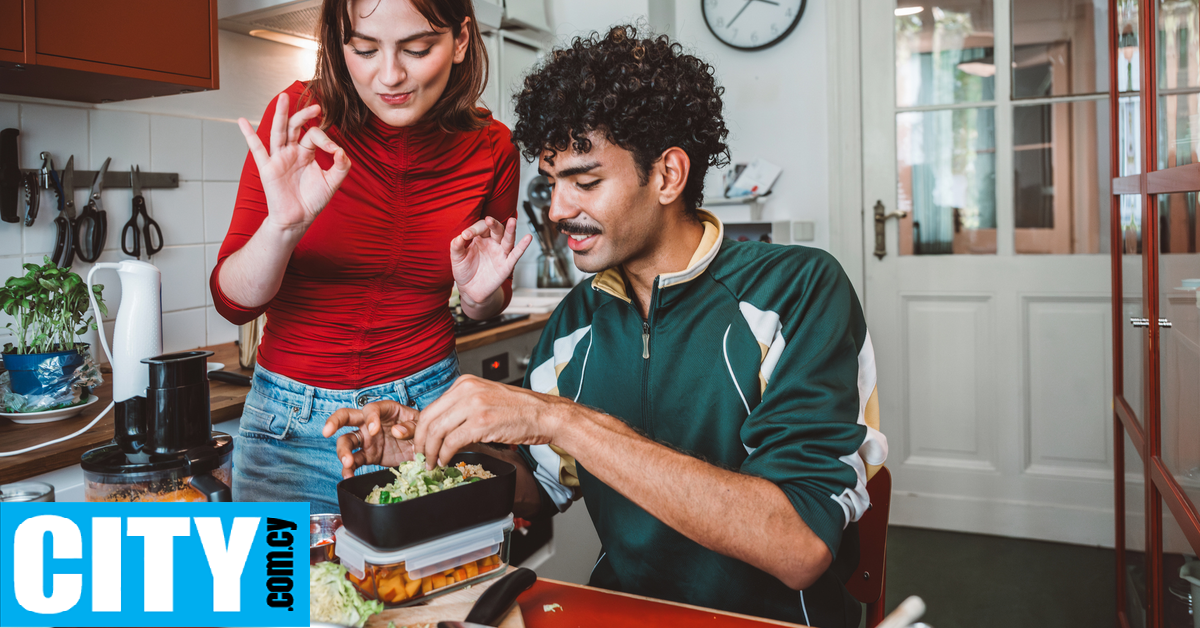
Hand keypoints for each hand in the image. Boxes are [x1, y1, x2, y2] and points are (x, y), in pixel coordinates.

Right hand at [237, 93, 351, 231]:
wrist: (297, 219)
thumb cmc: (312, 201)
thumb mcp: (333, 182)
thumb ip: (341, 166)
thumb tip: (342, 150)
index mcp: (306, 153)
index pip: (313, 135)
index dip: (325, 139)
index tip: (335, 150)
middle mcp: (291, 152)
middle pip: (294, 126)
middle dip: (303, 114)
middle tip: (315, 106)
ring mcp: (278, 158)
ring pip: (278, 132)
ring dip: (280, 114)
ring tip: (283, 98)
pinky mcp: (267, 168)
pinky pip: (257, 149)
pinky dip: (248, 135)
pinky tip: (242, 121)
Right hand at [323, 400, 418, 477]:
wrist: (424, 448)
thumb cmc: (422, 429)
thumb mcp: (421, 425)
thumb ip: (411, 427)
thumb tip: (397, 431)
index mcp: (385, 410)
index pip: (371, 409)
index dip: (371, 418)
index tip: (375, 430)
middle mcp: (371, 423)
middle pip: (346, 417)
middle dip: (334, 421)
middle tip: (326, 431)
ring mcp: (367, 439)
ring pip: (346, 441)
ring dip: (342, 451)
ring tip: (347, 462)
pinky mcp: (368, 455)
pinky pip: (354, 461)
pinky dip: (349, 468)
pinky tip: (348, 475)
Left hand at [412, 375, 560, 467]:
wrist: (544, 414)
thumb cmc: (519, 409)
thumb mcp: (485, 399)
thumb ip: (462, 407)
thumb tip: (441, 427)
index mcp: (465, 383)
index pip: (431, 407)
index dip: (421, 429)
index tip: (420, 443)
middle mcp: (466, 390)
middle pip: (429, 418)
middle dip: (421, 442)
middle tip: (422, 456)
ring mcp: (474, 405)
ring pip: (437, 431)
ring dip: (431, 452)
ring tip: (432, 463)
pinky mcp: (481, 423)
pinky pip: (452, 442)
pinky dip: (445, 455)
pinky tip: (446, 461)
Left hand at [450, 217, 532, 305]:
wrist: (470, 290)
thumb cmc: (464, 271)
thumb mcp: (456, 258)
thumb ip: (456, 245)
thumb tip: (461, 235)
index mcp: (480, 238)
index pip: (481, 227)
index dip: (473, 229)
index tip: (465, 236)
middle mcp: (492, 243)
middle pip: (497, 229)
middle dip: (493, 224)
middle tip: (488, 220)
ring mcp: (500, 254)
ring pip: (508, 239)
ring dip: (510, 230)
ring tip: (512, 221)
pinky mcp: (506, 265)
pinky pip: (516, 255)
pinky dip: (522, 246)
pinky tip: (528, 238)